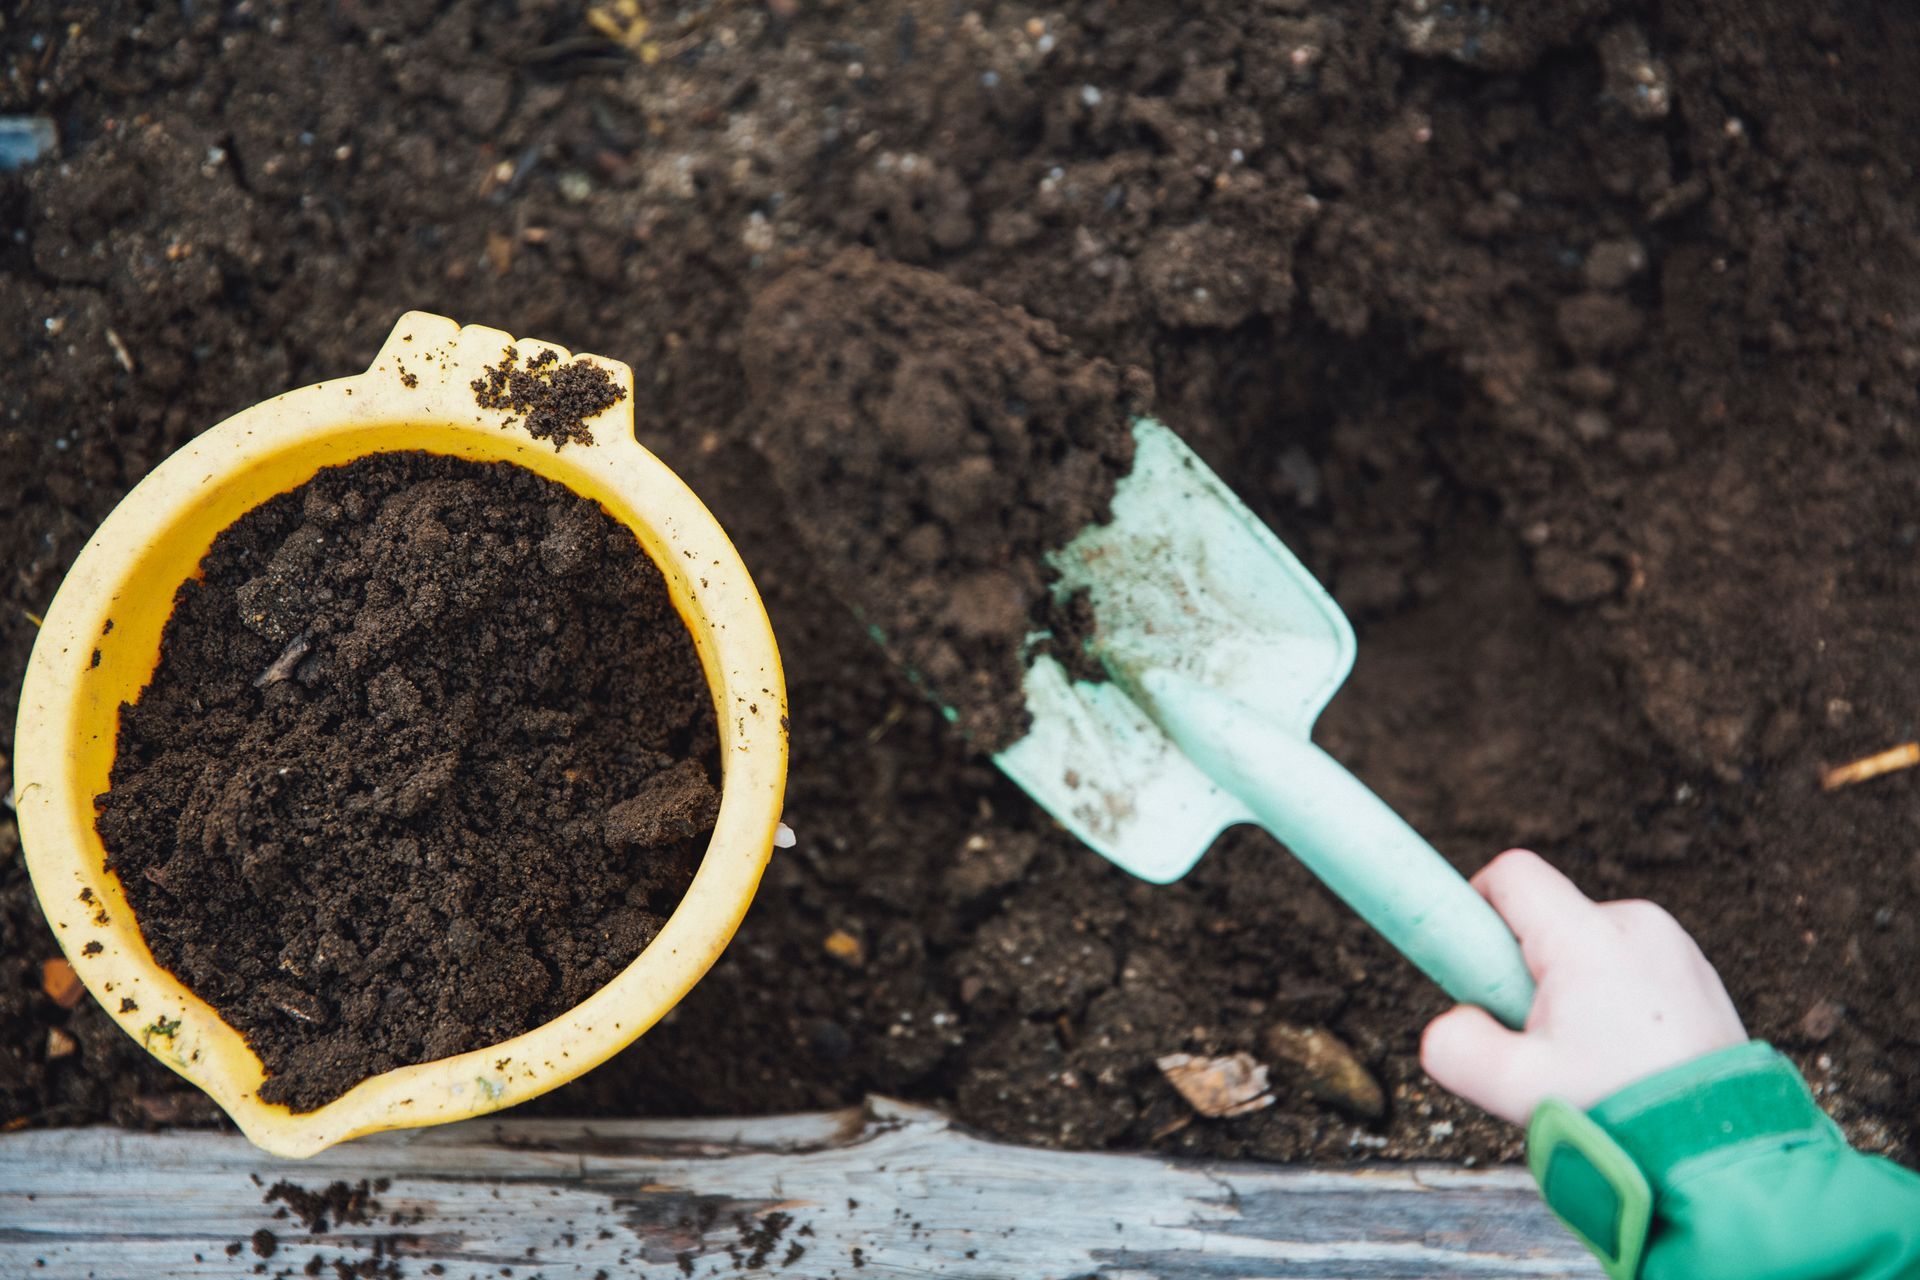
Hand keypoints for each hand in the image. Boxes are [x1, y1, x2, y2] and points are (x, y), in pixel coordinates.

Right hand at [1420, 848, 1748, 1125]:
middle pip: (1549, 917)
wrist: (1719, 1150)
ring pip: (1588, 943)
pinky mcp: (1697, 971)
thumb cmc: (1620, 1113)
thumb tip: (1450, 1023)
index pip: (1512, 875)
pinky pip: (1629, 963)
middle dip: (1526, 968)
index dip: (1476, 903)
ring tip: (1589, 1054)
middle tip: (1536, 1036)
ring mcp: (1674, 945)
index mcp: (1588, 938)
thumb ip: (1453, 1046)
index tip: (1472, 960)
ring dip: (1572, 986)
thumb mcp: (1512, 1088)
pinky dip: (1613, 997)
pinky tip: (1625, 1054)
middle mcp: (1636, 924)